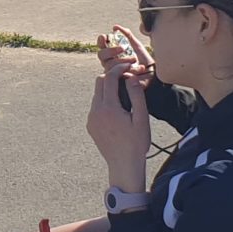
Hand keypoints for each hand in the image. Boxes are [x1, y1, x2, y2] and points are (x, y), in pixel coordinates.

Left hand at [88, 62, 151, 187]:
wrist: (124, 165)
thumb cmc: (136, 143)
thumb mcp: (141, 118)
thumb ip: (137, 95)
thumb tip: (131, 77)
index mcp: (108, 108)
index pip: (109, 78)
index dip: (119, 69)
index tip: (129, 66)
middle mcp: (96, 111)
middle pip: (99, 82)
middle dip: (112, 76)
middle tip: (127, 77)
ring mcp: (91, 119)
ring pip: (96, 94)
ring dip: (108, 89)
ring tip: (124, 92)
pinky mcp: (91, 126)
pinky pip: (95, 106)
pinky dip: (105, 101)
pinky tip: (118, 108)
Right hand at [96, 25, 154, 84]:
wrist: (153, 74)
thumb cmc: (144, 60)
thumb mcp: (136, 45)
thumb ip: (127, 35)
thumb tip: (115, 27)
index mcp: (112, 54)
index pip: (101, 46)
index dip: (101, 41)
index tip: (105, 36)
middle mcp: (110, 64)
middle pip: (101, 55)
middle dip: (110, 50)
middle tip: (122, 48)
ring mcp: (113, 74)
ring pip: (109, 65)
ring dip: (123, 60)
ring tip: (135, 59)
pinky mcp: (119, 83)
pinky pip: (119, 75)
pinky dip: (130, 70)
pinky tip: (140, 69)